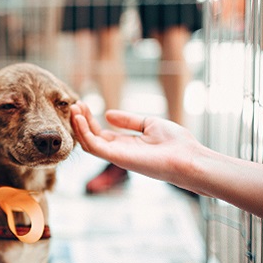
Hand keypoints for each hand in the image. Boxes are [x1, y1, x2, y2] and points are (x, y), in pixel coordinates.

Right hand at [70, 102, 198, 183]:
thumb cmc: (176, 143)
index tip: (83, 104)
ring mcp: (117, 156)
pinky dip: (84, 132)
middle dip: (81, 121)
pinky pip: (94, 146)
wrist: (189, 158)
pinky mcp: (117, 158)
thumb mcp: (149, 124)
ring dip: (79, 126)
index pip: (100, 133)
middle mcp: (119, 152)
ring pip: (88, 143)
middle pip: (91, 137)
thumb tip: (108, 114)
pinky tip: (80, 118)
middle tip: (74, 104)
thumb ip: (128, 121)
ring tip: (74, 108)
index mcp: (126, 145)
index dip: (89, 120)